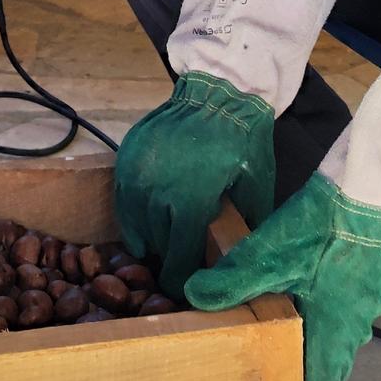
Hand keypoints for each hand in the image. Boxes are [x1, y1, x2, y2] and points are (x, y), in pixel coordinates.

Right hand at [114, 73, 276, 297]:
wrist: (218, 93)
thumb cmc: (243, 143)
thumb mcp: (256, 187)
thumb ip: (246, 227)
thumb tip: (245, 263)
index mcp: (189, 203)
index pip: (176, 257)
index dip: (179, 278)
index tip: (182, 288)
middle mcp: (156, 192)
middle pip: (156, 244)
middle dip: (169, 256)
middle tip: (180, 261)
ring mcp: (136, 175)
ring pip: (136, 225)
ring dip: (151, 237)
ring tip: (165, 241)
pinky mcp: (125, 161)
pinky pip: (124, 202)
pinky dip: (134, 215)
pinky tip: (147, 221)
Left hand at [183, 174, 380, 380]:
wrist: (371, 189)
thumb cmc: (321, 228)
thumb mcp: (267, 254)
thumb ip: (230, 280)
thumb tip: (193, 297)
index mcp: (329, 334)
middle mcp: (352, 329)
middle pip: (328, 368)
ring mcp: (366, 307)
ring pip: (337, 337)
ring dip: (317, 344)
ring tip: (292, 343)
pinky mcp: (371, 284)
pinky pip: (345, 310)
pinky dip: (327, 312)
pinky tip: (311, 290)